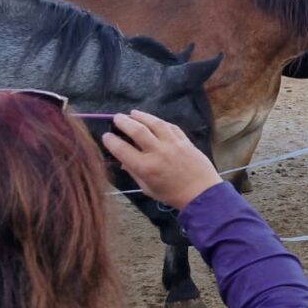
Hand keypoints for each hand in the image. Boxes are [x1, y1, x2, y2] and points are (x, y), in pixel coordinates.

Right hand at [103, 110, 223, 210]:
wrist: (201, 193)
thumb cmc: (172, 194)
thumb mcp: (147, 188)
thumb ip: (134, 172)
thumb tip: (123, 160)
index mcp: (146, 168)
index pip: (122, 150)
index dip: (111, 141)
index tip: (106, 135)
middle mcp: (158, 152)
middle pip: (137, 131)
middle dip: (124, 122)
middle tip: (117, 118)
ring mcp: (173, 144)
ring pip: (155, 123)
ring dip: (142, 116)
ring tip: (132, 113)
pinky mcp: (185, 141)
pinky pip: (170, 126)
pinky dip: (159, 121)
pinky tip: (152, 119)